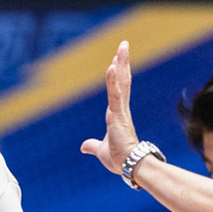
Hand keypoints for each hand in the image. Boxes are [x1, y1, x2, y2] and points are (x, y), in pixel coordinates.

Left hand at [80, 42, 139, 175]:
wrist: (129, 166)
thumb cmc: (119, 159)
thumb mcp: (101, 150)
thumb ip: (93, 145)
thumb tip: (83, 146)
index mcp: (117, 115)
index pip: (118, 90)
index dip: (117, 75)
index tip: (116, 61)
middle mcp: (120, 110)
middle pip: (122, 80)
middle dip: (123, 62)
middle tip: (124, 45)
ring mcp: (120, 111)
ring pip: (121, 82)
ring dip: (121, 63)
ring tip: (122, 47)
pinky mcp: (118, 115)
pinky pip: (115, 94)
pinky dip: (113, 80)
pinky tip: (112, 66)